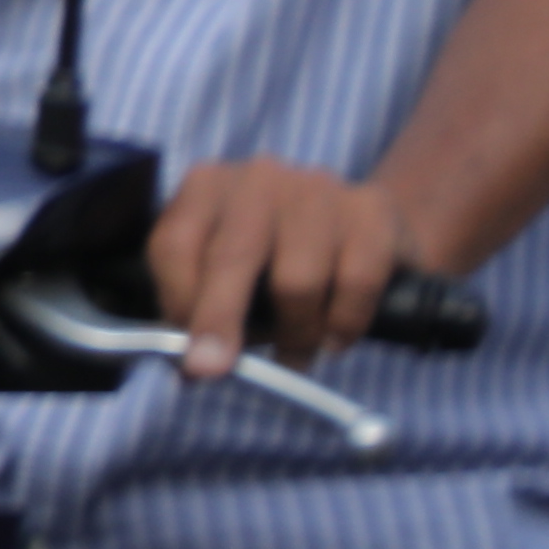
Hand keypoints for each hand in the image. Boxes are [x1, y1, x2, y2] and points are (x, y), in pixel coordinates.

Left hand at [144, 158, 419, 376]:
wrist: (373, 227)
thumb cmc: (283, 258)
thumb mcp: (231, 270)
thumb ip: (202, 307)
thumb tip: (190, 368)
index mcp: (208, 186)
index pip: (175, 245)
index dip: (178, 303)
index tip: (185, 349)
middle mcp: (260, 178)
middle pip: (230, 259)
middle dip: (218, 322)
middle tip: (212, 370)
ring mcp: (319, 188)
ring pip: (296, 280)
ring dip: (293, 333)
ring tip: (295, 355)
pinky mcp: (373, 209)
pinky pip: (356, 283)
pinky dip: (343, 323)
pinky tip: (336, 338)